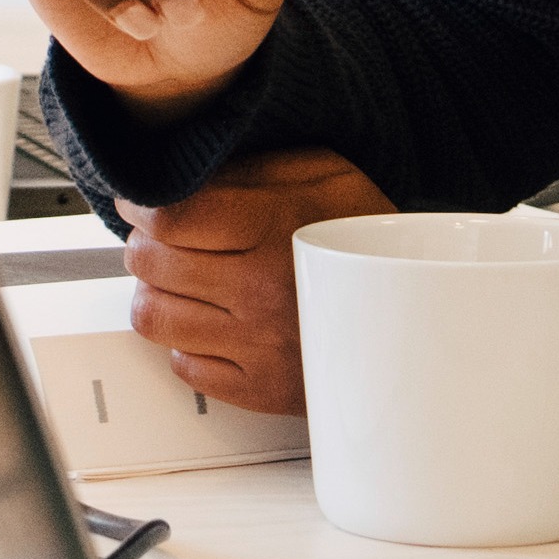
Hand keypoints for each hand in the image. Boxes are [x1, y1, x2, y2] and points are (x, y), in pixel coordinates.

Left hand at [118, 147, 389, 413]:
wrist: (420, 310)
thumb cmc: (367, 238)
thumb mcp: (323, 174)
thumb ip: (250, 168)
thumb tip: (182, 173)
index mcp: (275, 229)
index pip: (169, 218)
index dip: (140, 206)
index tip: (139, 203)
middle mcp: (261, 292)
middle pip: (151, 265)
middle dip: (144, 244)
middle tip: (158, 238)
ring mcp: (259, 347)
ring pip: (154, 318)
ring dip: (155, 292)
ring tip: (177, 280)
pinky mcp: (260, 389)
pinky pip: (183, 366)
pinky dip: (185, 342)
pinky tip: (210, 320)